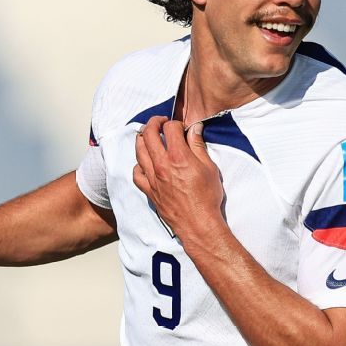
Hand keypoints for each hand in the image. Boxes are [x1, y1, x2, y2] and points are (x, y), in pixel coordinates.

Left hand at [133, 116, 225, 240]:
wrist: (198, 223)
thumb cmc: (207, 197)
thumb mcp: (209, 168)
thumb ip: (198, 146)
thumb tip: (194, 129)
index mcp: (179, 157)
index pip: (170, 128)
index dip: (175, 123)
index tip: (179, 127)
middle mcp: (162, 165)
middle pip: (148, 134)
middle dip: (153, 123)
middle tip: (160, 122)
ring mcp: (153, 178)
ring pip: (139, 151)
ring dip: (142, 139)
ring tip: (148, 136)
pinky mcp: (149, 190)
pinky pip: (136, 173)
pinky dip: (138, 164)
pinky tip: (145, 163)